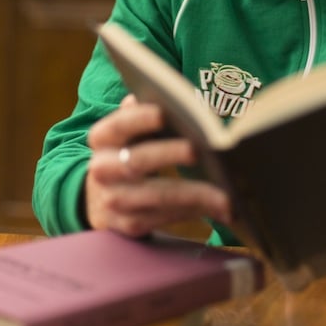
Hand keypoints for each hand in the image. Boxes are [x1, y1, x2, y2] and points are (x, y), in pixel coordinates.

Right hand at [85, 95, 231, 237]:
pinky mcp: (131, 225)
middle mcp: (103, 170)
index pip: (118, 126)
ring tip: (227, 193)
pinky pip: (168, 216)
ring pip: (158, 196)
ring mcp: (115, 201)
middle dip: (170, 154)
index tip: (165, 112)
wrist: (99, 199)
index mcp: (102, 139)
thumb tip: (171, 100)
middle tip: (200, 150)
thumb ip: (145, 114)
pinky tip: (221, 207)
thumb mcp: (128, 132)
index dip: (139, 119)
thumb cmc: (127, 152)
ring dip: (195, 194)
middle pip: (138, 161)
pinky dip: (197, 211)